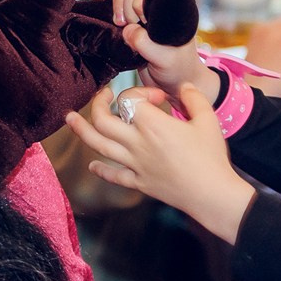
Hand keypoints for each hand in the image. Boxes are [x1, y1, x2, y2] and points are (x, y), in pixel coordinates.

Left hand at [65, 85, 255, 242]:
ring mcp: (135, 164)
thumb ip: (194, 98)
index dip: (140, 92)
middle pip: (103, 120)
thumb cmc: (211, 157)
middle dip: (98, 104)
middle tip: (102, 95)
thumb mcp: (208, 120)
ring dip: (81, 131)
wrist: (211, 194)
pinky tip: (93, 165)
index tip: (157, 98)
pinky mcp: (138, 182)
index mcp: (153, 125)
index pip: (130, 100)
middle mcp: (137, 143)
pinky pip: (113, 175)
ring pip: (99, 146)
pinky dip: (101, 170)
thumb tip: (184, 86)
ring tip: (69, 119)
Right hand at [96, 0, 215, 97]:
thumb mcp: (164, 59)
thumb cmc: (177, 69)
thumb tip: (127, 30)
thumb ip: (145, 44)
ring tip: (118, 24)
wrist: (174, 82)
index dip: (138, 4)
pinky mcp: (131, 17)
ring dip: (115, 3)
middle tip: (127, 26)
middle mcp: (157, 3)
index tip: (141, 23)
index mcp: (171, 6)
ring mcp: (143, 8)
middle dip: (124, 4)